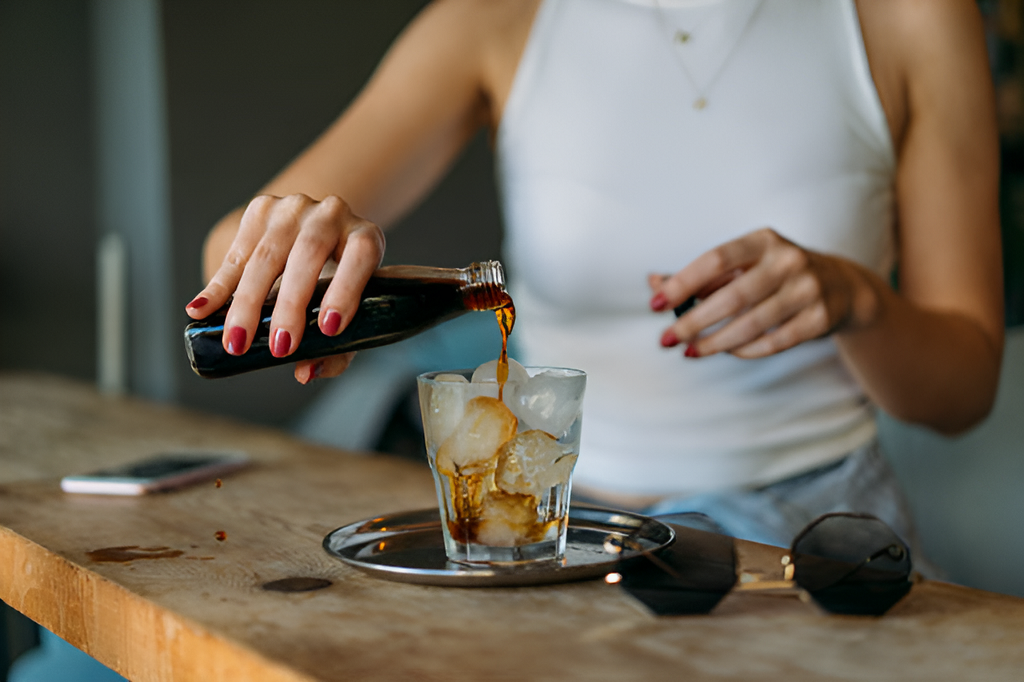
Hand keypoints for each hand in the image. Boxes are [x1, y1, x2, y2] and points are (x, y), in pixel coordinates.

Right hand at [184, 193, 384, 382]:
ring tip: (236, 341)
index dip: (346, 290)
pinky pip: (236, 254)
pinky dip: (217, 286)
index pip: (360, 255)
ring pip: (266, 255)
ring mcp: (293, 209)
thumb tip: (306, 373)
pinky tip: (200, 309)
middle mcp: (331, 214)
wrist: (316, 236)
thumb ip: (338, 347)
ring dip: (247, 302)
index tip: (329, 328)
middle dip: (290, 305)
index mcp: (365, 236)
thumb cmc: (339, 284)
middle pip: (308, 254)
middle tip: (279, 347)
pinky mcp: (260, 211)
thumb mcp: (349, 311)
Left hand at [648, 228, 873, 358]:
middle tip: (667, 339)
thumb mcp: (743, 265)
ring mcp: (807, 289)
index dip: (683, 283)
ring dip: (715, 342)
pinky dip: (745, 350)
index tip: (656, 304)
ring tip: (690, 351)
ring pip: (751, 323)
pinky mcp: (819, 318)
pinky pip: (774, 342)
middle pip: (732, 296)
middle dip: (693, 321)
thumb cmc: (776, 273)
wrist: (842, 286)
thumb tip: (654, 284)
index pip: (715, 259)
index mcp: (762, 240)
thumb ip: (700, 276)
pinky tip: (726, 351)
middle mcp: (787, 260)